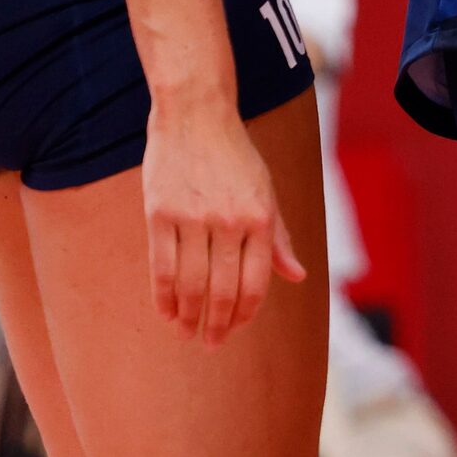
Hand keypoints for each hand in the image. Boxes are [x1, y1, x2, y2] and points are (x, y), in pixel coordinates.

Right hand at [142, 100, 304, 347]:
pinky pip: (162, 267)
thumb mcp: (266, 191)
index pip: (256, 282)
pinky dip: (164, 297)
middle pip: (222, 290)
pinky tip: (167, 312)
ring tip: (186, 333)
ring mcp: (193, 218)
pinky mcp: (160, 214)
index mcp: (261, 216)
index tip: (234, 329)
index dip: (245, 313)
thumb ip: (278, 237)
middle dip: (217, 325)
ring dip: (188, 317)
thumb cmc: (235, 155)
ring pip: (191, 285)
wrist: (196, 113)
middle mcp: (230, 220)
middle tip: (210, 343)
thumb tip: (296, 276)